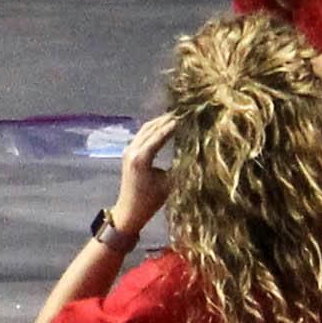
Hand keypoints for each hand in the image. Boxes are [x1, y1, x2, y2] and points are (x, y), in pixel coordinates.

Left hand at [111, 111, 178, 232]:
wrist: (129, 210)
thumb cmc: (150, 201)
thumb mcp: (169, 184)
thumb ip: (179, 167)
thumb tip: (193, 152)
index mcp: (141, 158)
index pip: (159, 136)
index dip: (173, 126)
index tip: (186, 117)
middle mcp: (132, 150)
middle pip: (150, 128)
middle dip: (166, 120)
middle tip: (183, 112)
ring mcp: (128, 150)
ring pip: (145, 129)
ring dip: (159, 122)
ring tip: (176, 116)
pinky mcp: (128, 152)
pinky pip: (142, 135)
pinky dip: (154, 129)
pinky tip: (165, 126)